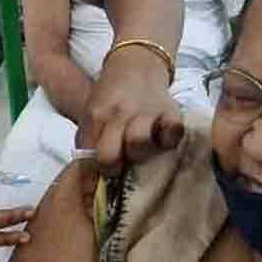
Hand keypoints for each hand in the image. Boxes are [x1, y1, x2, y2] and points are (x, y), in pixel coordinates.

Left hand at [77, 46, 183, 173]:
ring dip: (140, 153)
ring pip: (138, 144)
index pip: (88, 160)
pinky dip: (169, 138)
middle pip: (109, 157)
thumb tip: (89, 185)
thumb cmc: (112, 95)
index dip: (91, 183)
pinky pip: (172, 131)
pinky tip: (164, 138)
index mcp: (95, 118)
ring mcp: (143, 113)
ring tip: (143, 151)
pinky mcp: (169, 111)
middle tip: (122, 167)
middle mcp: (117, 116)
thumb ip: (89, 142)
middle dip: (114, 169)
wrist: (136, 61)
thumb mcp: (91, 114)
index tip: (95, 200)